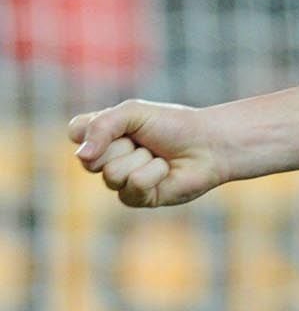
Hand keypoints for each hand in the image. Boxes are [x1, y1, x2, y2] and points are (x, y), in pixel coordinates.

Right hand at [68, 100, 227, 207]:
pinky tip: (166, 170)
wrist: (210, 143)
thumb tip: (82, 156)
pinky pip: (133, 186)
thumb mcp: (134, 112)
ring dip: (142, 159)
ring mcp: (120, 181)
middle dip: (123, 144)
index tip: (126, 122)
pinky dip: (154, 173)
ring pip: (112, 174)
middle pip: (90, 158)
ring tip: (158, 155)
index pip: (76, 132)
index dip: (98, 127)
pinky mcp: (137, 198)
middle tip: (146, 141)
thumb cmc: (174, 125)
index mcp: (102, 134)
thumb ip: (101, 126)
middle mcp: (107, 159)